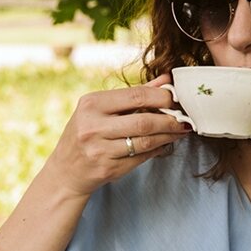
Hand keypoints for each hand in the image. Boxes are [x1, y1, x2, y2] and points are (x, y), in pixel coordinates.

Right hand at [46, 74, 191, 196]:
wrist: (66, 171)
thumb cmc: (86, 133)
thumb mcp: (101, 109)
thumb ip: (134, 95)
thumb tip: (166, 79)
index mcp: (91, 104)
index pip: (135, 96)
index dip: (161, 97)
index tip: (176, 99)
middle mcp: (92, 127)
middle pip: (143, 122)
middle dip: (169, 120)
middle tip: (184, 119)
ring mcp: (99, 151)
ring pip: (145, 142)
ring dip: (168, 136)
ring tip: (179, 131)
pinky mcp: (107, 169)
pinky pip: (141, 158)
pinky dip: (157, 150)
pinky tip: (165, 144)